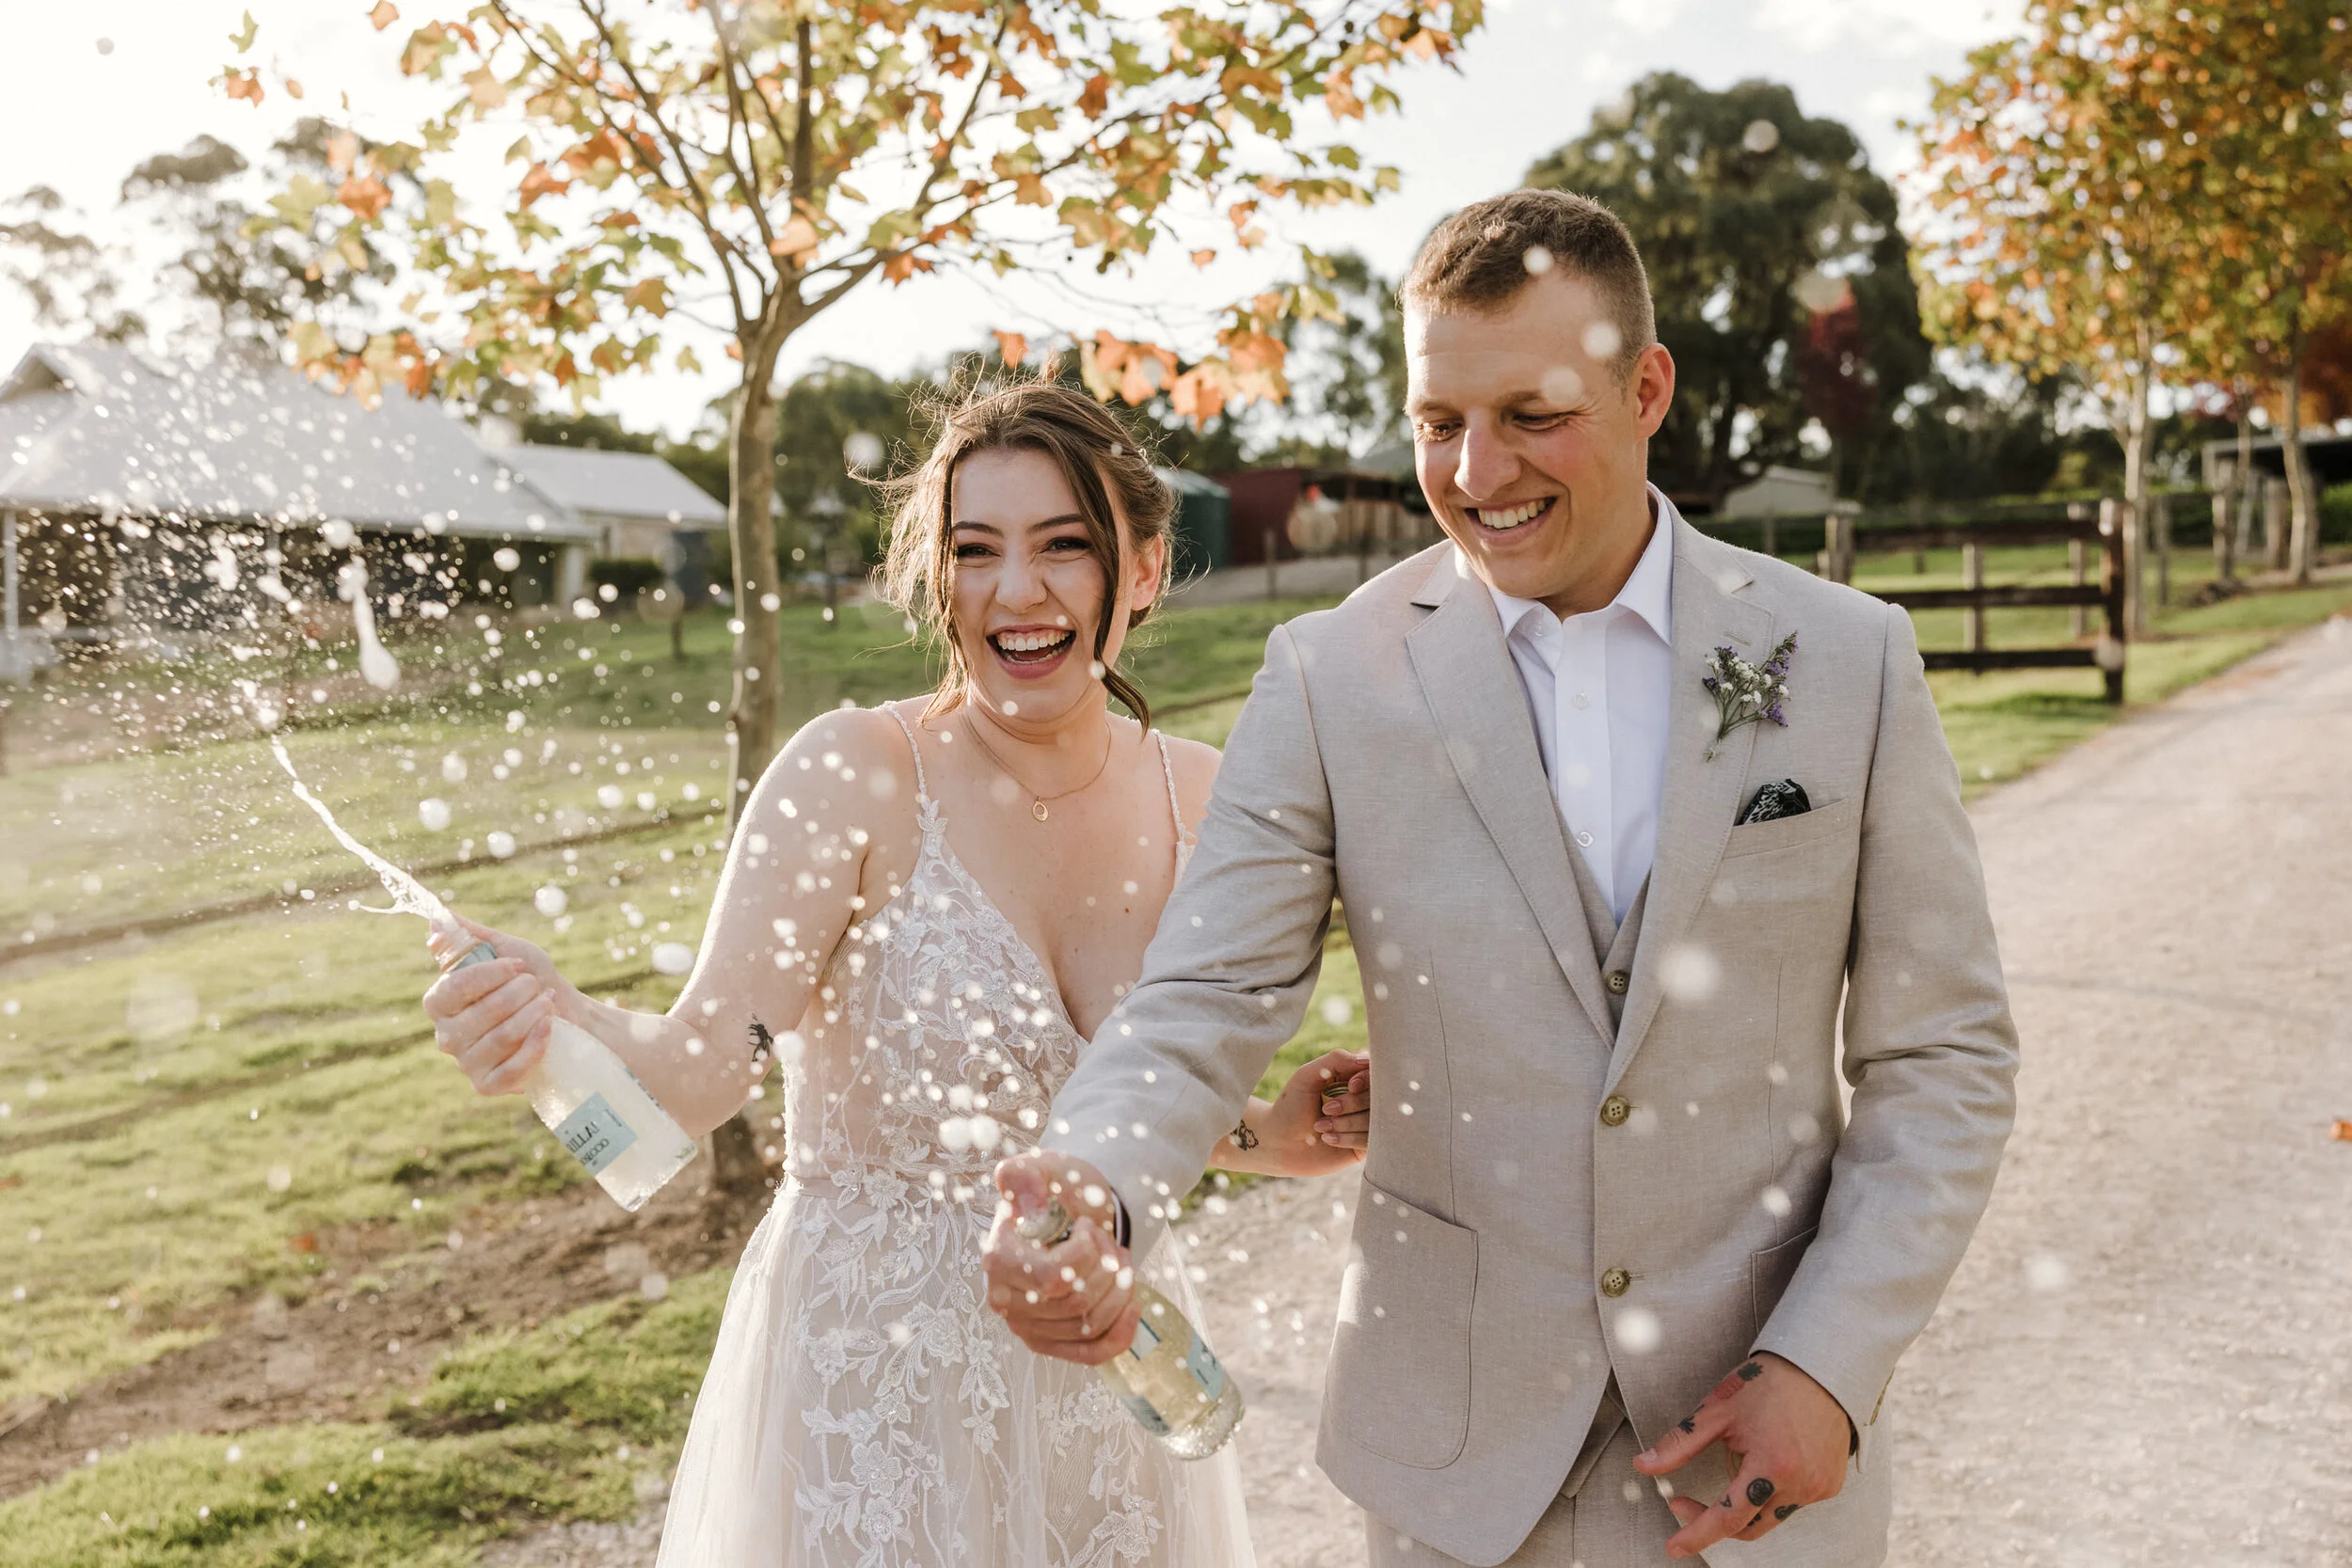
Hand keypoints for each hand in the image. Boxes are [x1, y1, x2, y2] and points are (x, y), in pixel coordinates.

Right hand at [422, 915, 572, 1095]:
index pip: (454, 987)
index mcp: (440, 1002)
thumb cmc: (532, 979)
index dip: (491, 974)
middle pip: (483, 1012)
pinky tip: (549, 1027)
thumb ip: (469, 936)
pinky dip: (535, 1044)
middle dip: (521, 993)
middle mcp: (446, 1035)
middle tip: (537, 987)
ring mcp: (466, 1063)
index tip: (519, 965)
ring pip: (501, 1038)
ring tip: (548, 1003)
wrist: (568, 1015)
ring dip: (533, 1014)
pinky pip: (510, 1069)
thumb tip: (436, 921)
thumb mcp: (506, 949)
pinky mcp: (488, 1085)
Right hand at [982, 1151, 1140, 1366]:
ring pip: (1089, 1326)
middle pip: (1076, 1303)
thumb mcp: (1041, 1167)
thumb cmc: (1056, 1188)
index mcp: (998, 1258)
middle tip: (1109, 1243)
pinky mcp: (1048, 1342)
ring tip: (1119, 1262)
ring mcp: (1026, 1326)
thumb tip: (1032, 1203)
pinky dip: (1120, 1335)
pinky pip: (1089, 1354)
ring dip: (1118, 1291)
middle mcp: (1005, 1300)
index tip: (1088, 1227)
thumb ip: (1025, 1176)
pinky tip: (1133, 1306)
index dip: (1086, 1254)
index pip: (1054, 1277)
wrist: (1068, 1209)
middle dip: (1108, 1269)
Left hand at [1252, 1049, 1370, 1174]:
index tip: (1350, 1086)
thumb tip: (1368, 1060)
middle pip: (1379, 1097)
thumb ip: (1336, 1059)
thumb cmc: (1291, 1106)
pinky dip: (1349, 1138)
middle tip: (1326, 1109)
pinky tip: (1328, 1138)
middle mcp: (1363, 1099)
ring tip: (1321, 1126)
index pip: (1376, 1073)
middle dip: (1352, 1103)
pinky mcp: (1365, 1146)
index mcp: (1352, 1078)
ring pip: (1375, 1120)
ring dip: (1346, 1123)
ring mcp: (1366, 1123)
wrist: (1278, 1143)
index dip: (1368, 1080)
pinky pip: (1372, 1141)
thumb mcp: (1307, 1075)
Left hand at [1633, 1352, 1851, 1555]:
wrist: (1821, 1368)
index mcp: (1771, 1466)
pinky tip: (1764, 1463)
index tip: (1673, 1546)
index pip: (1728, 1517)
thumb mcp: (1717, 1410)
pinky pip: (1792, 1504)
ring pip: (1770, 1518)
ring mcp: (1819, 1488)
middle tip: (1684, 1503)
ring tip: (1732, 1466)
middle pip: (1748, 1527)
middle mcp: (1800, 1484)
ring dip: (1743, 1507)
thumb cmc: (1769, 1383)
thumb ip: (1680, 1443)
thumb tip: (1644, 1465)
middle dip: (1713, 1522)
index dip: (1697, 1534)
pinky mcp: (1829, 1485)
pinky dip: (1770, 1494)